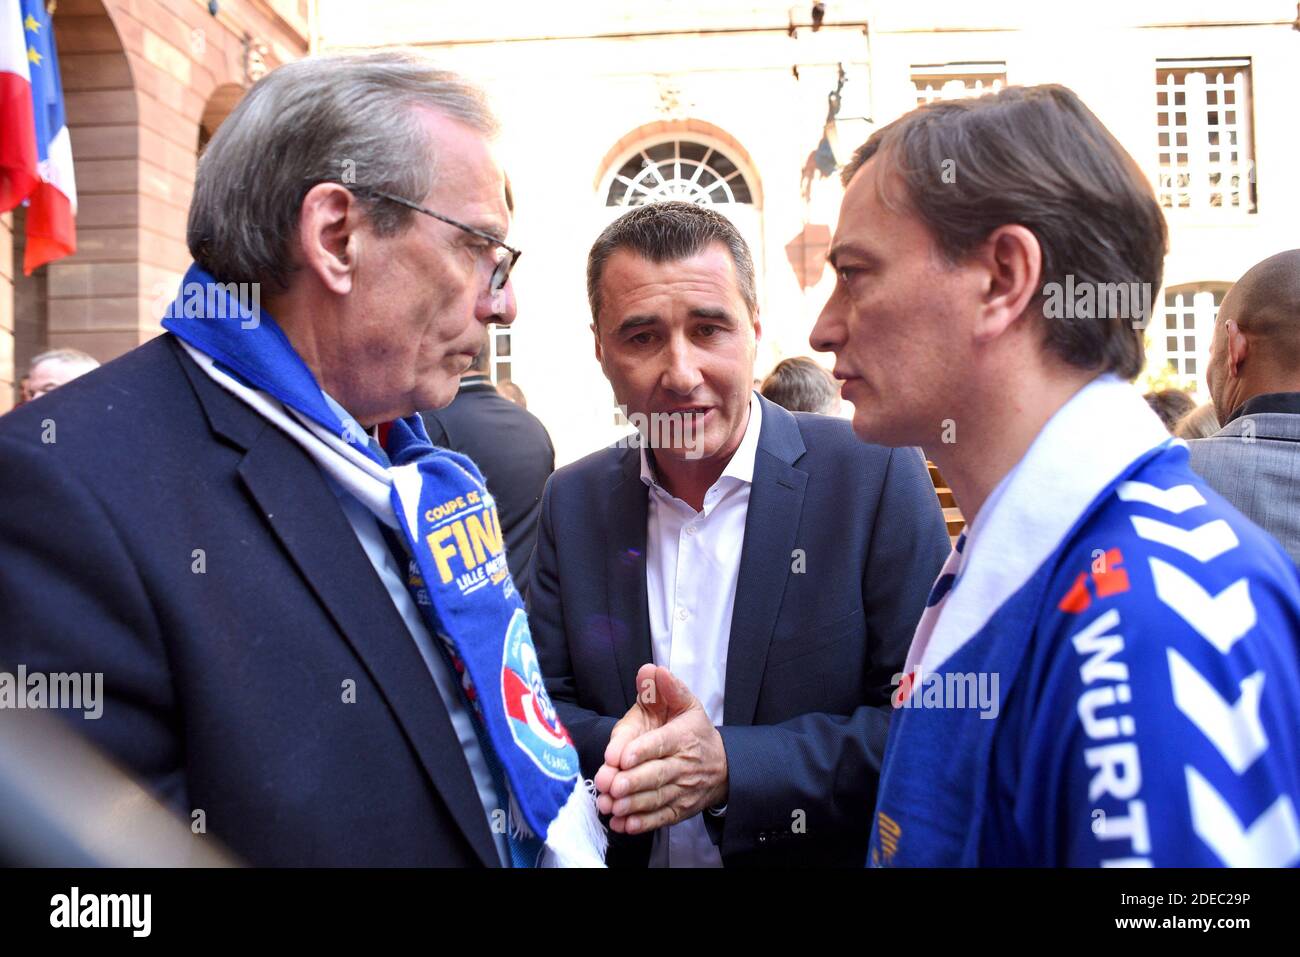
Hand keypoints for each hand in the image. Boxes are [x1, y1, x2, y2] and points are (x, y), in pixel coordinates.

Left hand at [592, 663, 727, 834]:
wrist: (724, 766)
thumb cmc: (694, 731)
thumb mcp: (685, 704)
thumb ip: (665, 688)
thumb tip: (650, 670)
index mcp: (683, 736)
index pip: (662, 744)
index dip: (641, 751)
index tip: (620, 757)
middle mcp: (684, 765)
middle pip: (657, 775)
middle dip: (633, 781)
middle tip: (611, 785)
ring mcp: (682, 790)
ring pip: (656, 799)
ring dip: (632, 805)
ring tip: (610, 805)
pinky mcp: (679, 810)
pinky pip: (660, 818)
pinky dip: (642, 824)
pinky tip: (622, 824)